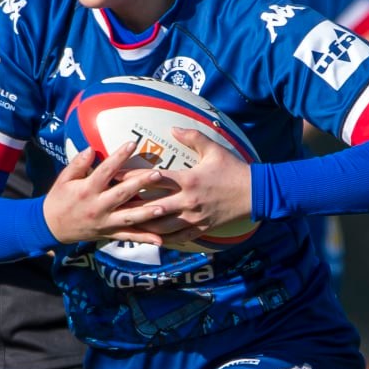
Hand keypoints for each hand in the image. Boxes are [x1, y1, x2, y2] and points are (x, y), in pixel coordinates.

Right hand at [40, 143, 164, 244]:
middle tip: (158, 174)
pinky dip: (144, 239)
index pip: (105, 171)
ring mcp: (104, 222)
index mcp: (86, 190)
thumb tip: (91, 148)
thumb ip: (78, 164)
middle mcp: (97, 207)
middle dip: (140, 184)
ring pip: (128, 218)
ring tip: (163, 207)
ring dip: (146, 213)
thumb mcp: (63, 179)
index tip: (132, 144)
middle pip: (122, 194)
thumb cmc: (59, 199)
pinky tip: (160, 239)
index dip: (119, 157)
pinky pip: (128, 237)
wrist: (51, 227)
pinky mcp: (108, 234)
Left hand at [112, 128, 253, 251]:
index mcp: (189, 180)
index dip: (132, 178)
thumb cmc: (234, 169)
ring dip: (142, 227)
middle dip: (131, 208)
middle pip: (152, 208)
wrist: (255, 193)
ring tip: (125, 226)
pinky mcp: (201, 229)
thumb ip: (192, 137)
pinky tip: (149, 239)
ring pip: (161, 227)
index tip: (114, 176)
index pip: (154, 179)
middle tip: (112, 206)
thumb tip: (172, 129)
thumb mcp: (214, 149)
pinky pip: (178, 238)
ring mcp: (193, 218)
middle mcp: (188, 201)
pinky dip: (162, 240)